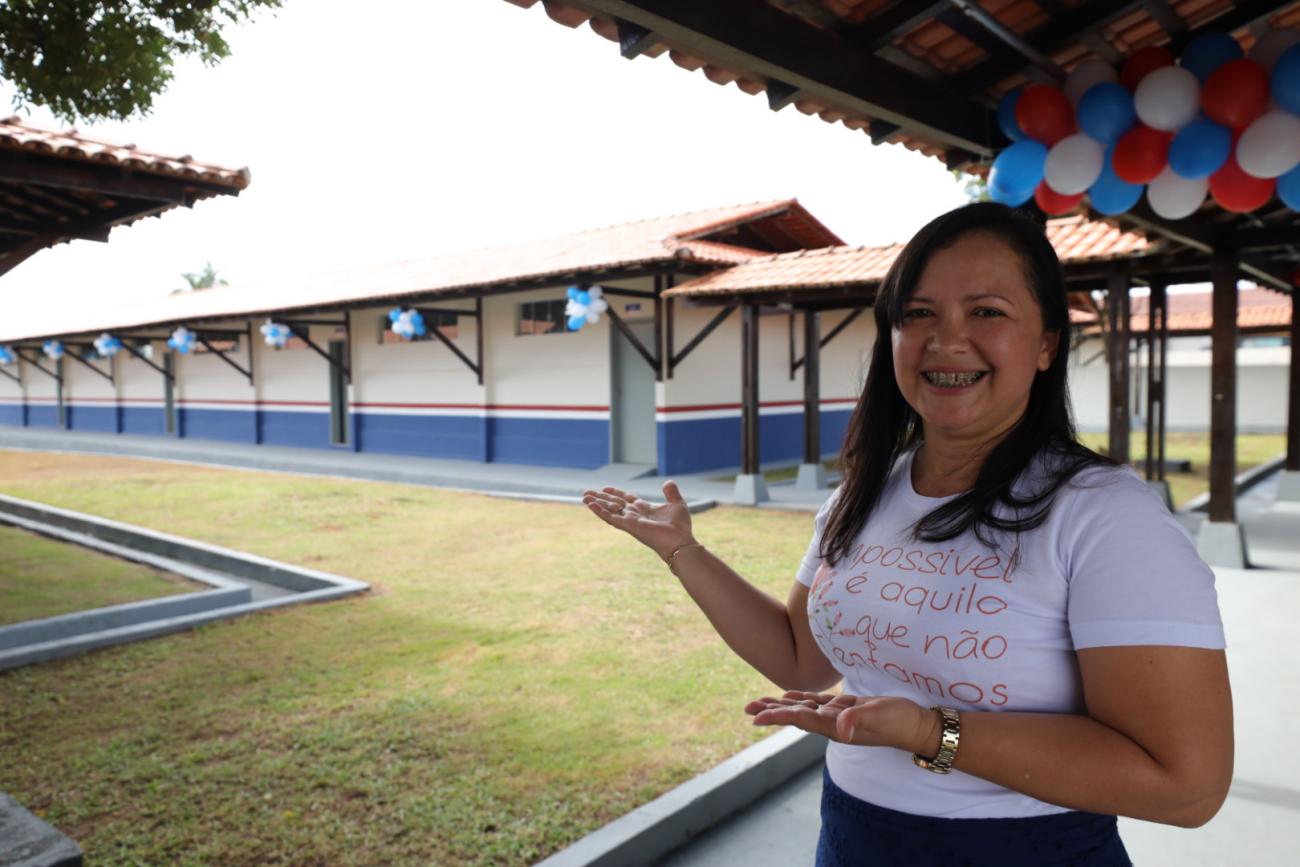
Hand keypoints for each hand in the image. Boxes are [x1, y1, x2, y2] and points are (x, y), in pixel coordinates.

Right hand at [582, 482, 694, 560]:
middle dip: (600, 498)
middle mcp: (635, 515)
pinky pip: (611, 518)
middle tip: (586, 493)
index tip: (605, 488)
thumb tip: (668, 482)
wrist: (681, 541)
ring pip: (609, 510)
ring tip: (583, 498)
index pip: (626, 499)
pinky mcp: (628, 526)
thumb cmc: (680, 527)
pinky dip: (600, 511)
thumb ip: (671, 492)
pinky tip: (591, 505)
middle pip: (614, 504)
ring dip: (596, 504)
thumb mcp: (677, 504)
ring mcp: (630, 521)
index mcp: (644, 509)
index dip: (615, 493)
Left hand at [745, 690, 937, 752]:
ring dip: (782, 705)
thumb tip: (841, 728)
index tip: (756, 716)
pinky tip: (791, 696)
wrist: (918, 726)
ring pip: (804, 709)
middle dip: (772, 711)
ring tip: (760, 701)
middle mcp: (833, 724)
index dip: (778, 716)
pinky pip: (818, 704)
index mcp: (836, 727)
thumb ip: (860, 720)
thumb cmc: (901, 721)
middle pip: (795, 716)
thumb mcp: (880, 716)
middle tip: (747, 707)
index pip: (800, 720)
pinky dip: (802, 699)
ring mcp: (839, 717)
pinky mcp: (847, 709)